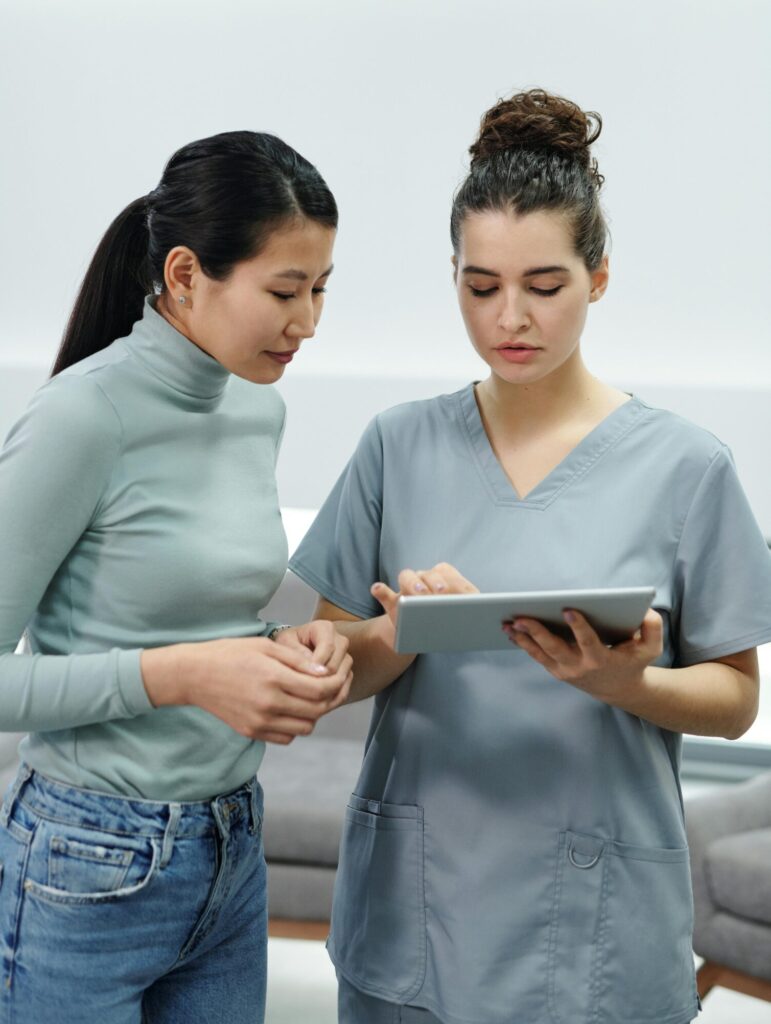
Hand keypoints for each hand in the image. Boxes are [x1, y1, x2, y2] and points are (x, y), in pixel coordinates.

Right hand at [144, 637, 349, 744]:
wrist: (194, 675)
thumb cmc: (231, 653)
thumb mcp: (267, 647)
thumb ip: (298, 662)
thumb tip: (326, 674)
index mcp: (274, 679)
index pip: (320, 690)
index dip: (336, 683)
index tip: (339, 675)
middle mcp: (269, 704)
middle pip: (317, 711)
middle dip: (331, 699)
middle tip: (333, 686)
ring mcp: (259, 722)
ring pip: (305, 727)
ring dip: (314, 714)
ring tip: (311, 697)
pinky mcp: (252, 732)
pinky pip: (287, 737)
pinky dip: (296, 725)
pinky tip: (292, 708)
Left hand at [273, 621, 352, 710]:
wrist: (293, 650)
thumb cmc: (287, 644)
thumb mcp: (284, 643)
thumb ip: (296, 652)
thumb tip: (312, 666)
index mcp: (325, 628)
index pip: (328, 647)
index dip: (315, 664)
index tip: (300, 676)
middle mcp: (339, 640)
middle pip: (336, 664)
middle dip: (319, 678)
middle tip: (300, 689)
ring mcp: (345, 657)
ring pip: (342, 677)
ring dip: (325, 688)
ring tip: (305, 694)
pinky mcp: (346, 672)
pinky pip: (344, 686)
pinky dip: (331, 695)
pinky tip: (315, 700)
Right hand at [371, 562, 478, 631]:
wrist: (418, 633)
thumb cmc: (443, 624)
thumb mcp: (457, 619)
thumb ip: (467, 609)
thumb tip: (483, 605)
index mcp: (442, 578)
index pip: (446, 573)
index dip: (451, 581)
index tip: (454, 592)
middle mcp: (424, 579)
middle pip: (429, 574)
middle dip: (434, 583)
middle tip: (439, 595)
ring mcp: (406, 587)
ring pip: (408, 576)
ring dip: (411, 582)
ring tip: (415, 596)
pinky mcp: (391, 599)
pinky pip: (382, 590)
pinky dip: (380, 589)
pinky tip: (378, 589)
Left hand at [504, 608, 663, 702]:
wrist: (619, 689)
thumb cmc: (634, 662)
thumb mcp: (651, 648)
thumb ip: (653, 628)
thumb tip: (645, 611)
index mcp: (601, 659)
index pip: (588, 642)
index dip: (578, 626)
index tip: (569, 609)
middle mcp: (579, 667)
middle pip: (555, 648)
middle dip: (537, 632)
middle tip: (521, 617)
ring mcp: (565, 670)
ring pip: (540, 654)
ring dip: (522, 638)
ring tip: (507, 622)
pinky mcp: (556, 670)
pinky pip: (537, 656)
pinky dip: (523, 643)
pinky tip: (510, 630)